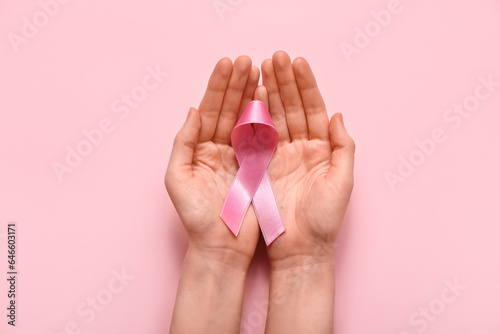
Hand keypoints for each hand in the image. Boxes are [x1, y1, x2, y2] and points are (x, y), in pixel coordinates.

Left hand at [165, 56, 260, 269]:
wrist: (221, 247)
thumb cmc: (195, 217)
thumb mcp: (177, 179)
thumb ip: (182, 142)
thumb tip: (193, 110)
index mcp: (199, 147)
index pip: (210, 109)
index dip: (219, 86)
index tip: (229, 63)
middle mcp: (219, 147)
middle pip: (229, 108)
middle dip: (238, 83)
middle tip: (248, 60)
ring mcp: (239, 156)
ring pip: (246, 118)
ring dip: (252, 94)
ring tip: (261, 70)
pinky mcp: (257, 167)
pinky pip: (262, 138)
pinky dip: (266, 118)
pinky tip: (270, 98)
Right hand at [262, 51, 354, 268]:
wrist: (300, 249)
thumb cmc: (325, 219)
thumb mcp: (343, 181)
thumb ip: (344, 146)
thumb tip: (338, 115)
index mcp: (322, 148)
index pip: (313, 109)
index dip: (306, 85)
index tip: (297, 62)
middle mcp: (301, 147)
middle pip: (292, 107)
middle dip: (284, 81)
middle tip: (275, 56)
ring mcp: (279, 155)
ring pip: (274, 117)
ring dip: (268, 92)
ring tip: (261, 68)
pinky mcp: (261, 167)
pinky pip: (257, 138)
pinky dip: (254, 117)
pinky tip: (252, 97)